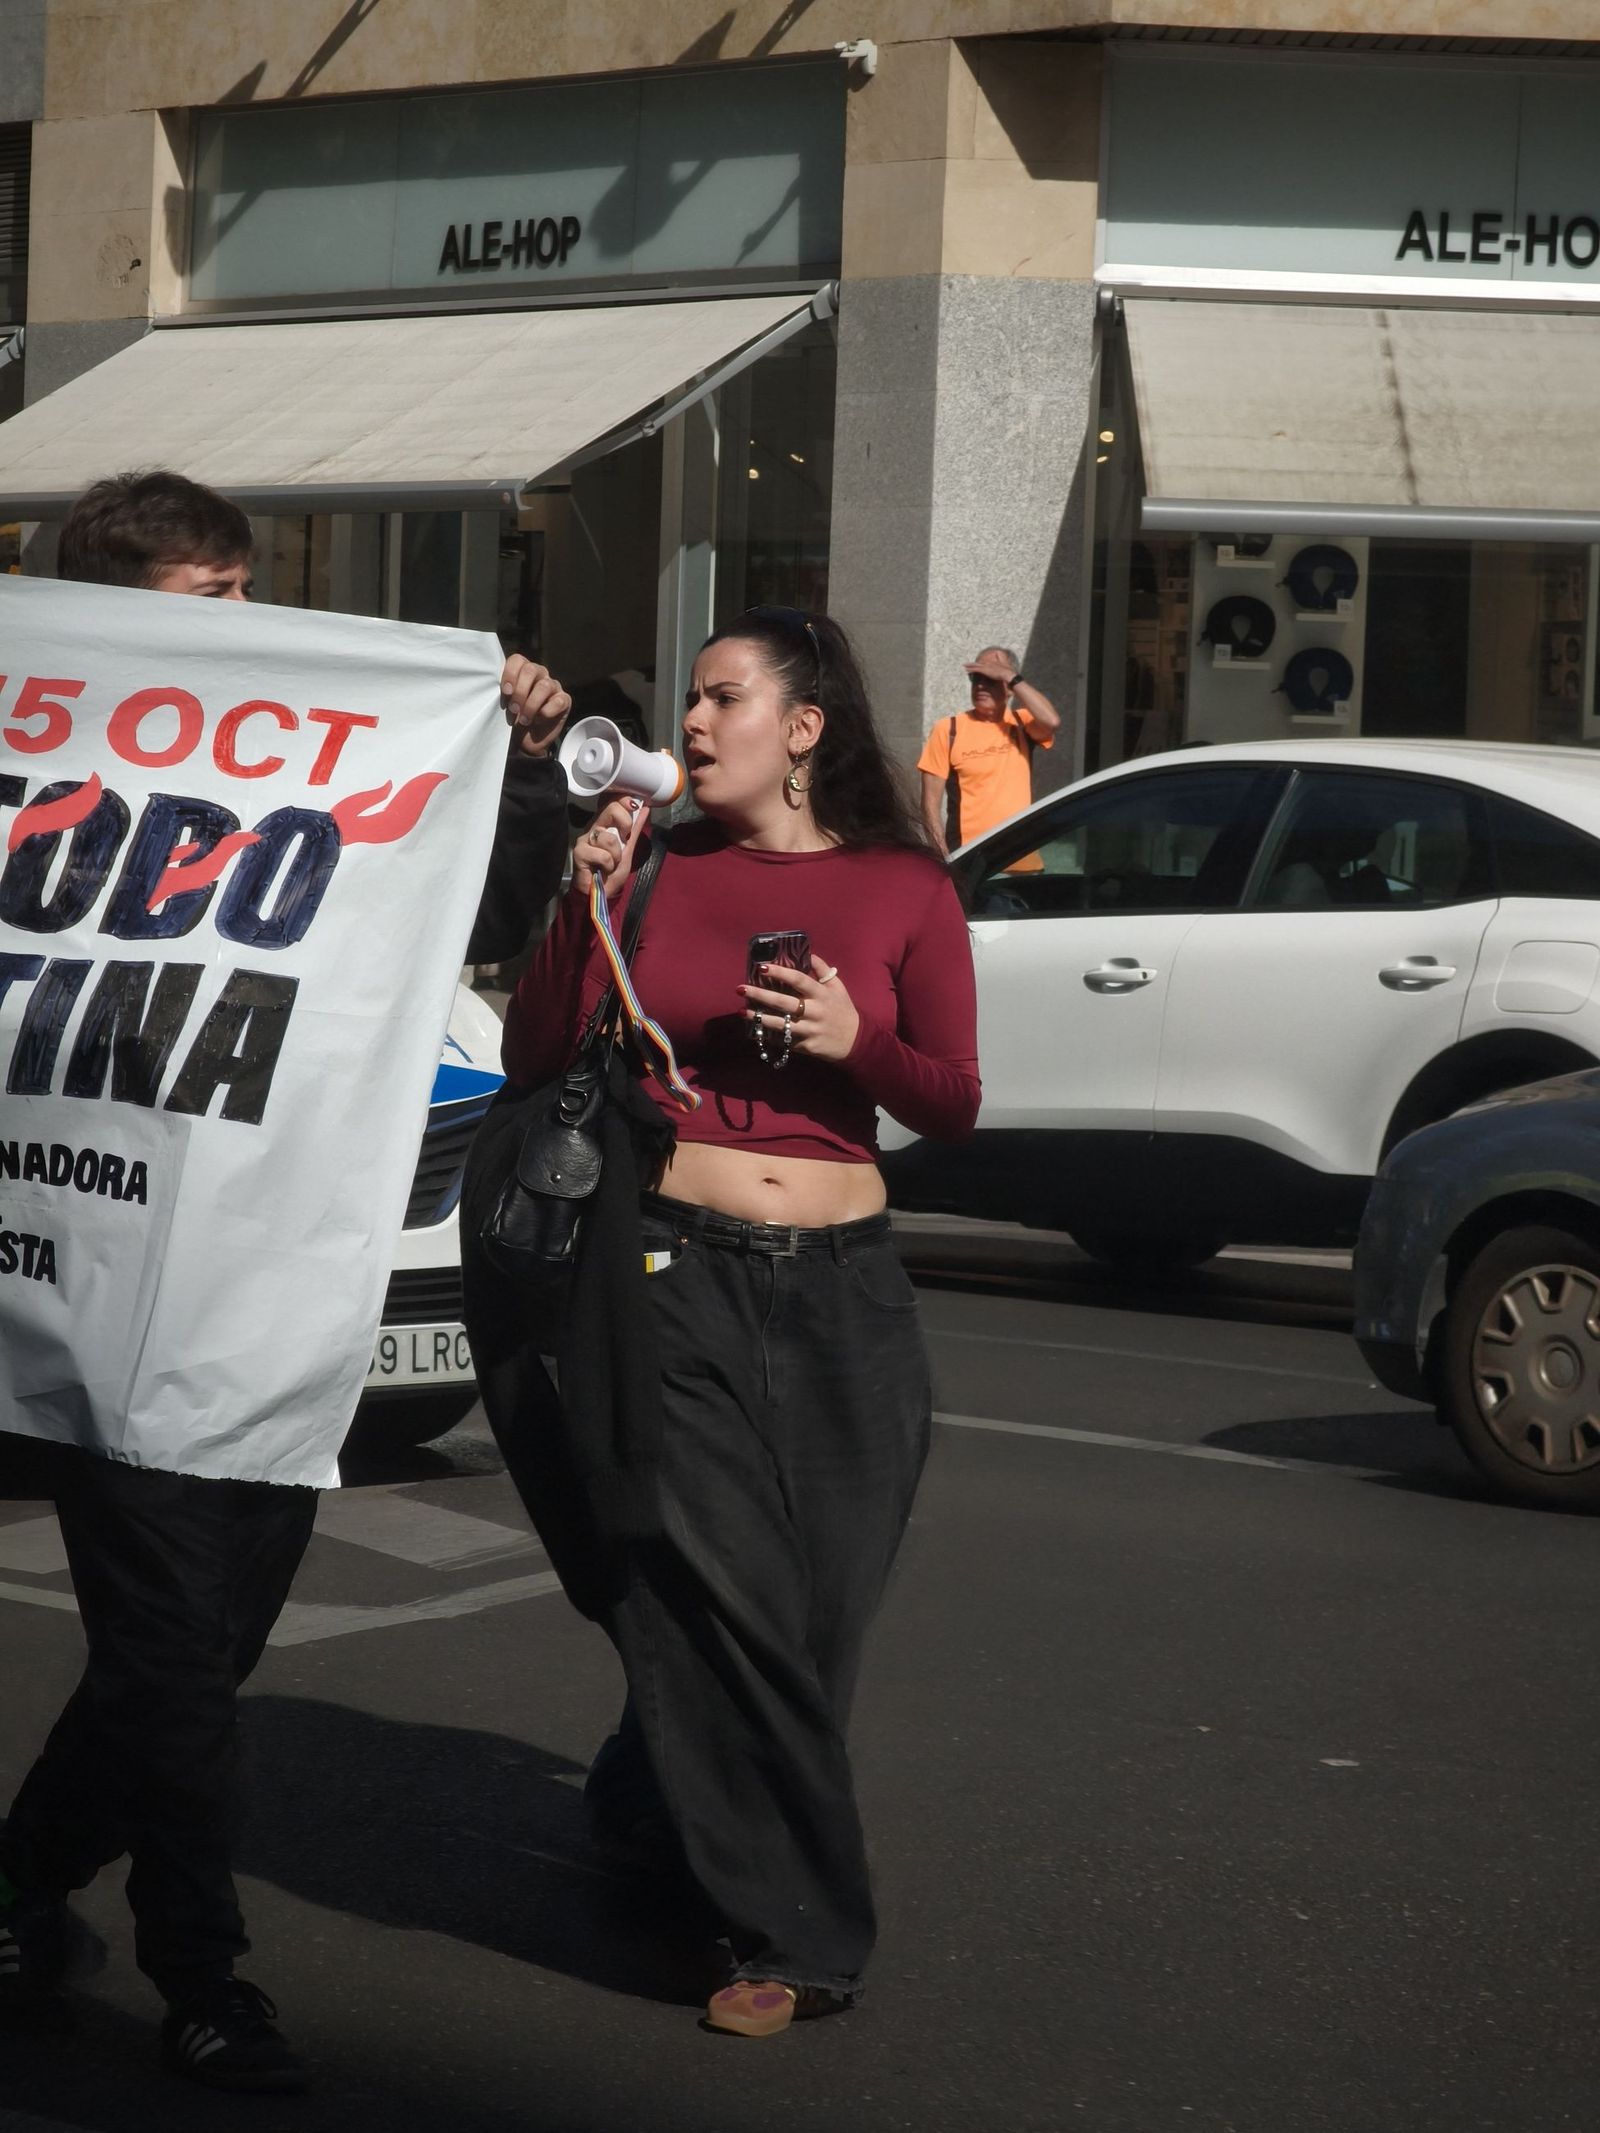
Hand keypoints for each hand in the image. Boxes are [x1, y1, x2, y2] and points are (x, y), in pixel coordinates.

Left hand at [501, 655, 570, 757]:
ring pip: (543, 686)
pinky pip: (557, 701)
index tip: (505, 692)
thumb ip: (504, 690)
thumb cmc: (514, 718)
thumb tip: (496, 685)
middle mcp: (539, 674)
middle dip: (520, 691)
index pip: (517, 660)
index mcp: (522, 671)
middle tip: (513, 709)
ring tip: (524, 720)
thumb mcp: (505, 703)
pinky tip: (538, 720)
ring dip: (531, 705)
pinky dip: (545, 712)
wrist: (526, 741)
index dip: (510, 674)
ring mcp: (553, 686)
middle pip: (530, 670)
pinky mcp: (564, 700)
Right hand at [572, 797, 647, 903]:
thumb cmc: (612, 871)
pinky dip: (608, 865)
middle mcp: (594, 827)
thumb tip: (646, 808)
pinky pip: (603, 854)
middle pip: (611, 809)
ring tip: (610, 863)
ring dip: (616, 855)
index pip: (613, 802)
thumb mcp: (629, 849)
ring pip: (609, 837)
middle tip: (624, 839)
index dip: (624, 801)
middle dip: (625, 823)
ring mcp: (585, 839)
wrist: (602, 892)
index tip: (634, 808)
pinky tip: (602, 869)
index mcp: (604, 824)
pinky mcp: (580, 852)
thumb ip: (635, 829)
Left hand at [738, 954, 859, 1064]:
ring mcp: (810, 1030)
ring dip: (759, 1017)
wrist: (856, 1041)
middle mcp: (815, 1011)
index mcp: (822, 994)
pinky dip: (769, 1037)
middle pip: (784, 1002)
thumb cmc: (843, 1010)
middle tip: (741, 989)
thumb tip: (809, 953)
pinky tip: (755, 1030)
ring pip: (780, 1024)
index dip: (780, 972)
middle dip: (761, 995)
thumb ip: (823, 970)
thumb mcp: (838, 988)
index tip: (762, 967)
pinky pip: (785, 1041)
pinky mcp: (807, 1046)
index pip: (799, 980)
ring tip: (742, 1011)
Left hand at [964, 653, 1016, 689]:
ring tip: (964, 666)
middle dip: (972, 664)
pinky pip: (976, 669)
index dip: (979, 664)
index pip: (984, 664)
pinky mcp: (985, 670)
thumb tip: (1004, 673)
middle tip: (966, 664)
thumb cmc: (1008, 675)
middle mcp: (988, 664)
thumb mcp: (1005, 671)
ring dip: (969, 666)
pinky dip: (971, 669)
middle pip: (978, 663)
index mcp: (993, 664)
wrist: (1008, 675)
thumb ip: (1003, 671)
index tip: (975, 664)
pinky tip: (966, 670)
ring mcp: (986, 667)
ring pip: (976, 666)